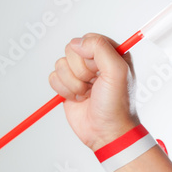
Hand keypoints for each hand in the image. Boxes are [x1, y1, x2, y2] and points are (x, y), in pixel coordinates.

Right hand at [49, 33, 139, 150]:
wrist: (106, 132)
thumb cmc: (117, 104)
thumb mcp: (117, 71)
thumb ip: (100, 48)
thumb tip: (77, 42)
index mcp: (112, 53)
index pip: (89, 40)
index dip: (89, 56)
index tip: (99, 72)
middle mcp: (95, 61)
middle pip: (72, 50)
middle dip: (81, 72)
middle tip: (94, 85)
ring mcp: (80, 74)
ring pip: (61, 64)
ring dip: (73, 83)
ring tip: (87, 93)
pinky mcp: (67, 86)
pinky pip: (53, 77)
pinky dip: (64, 90)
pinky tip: (79, 98)